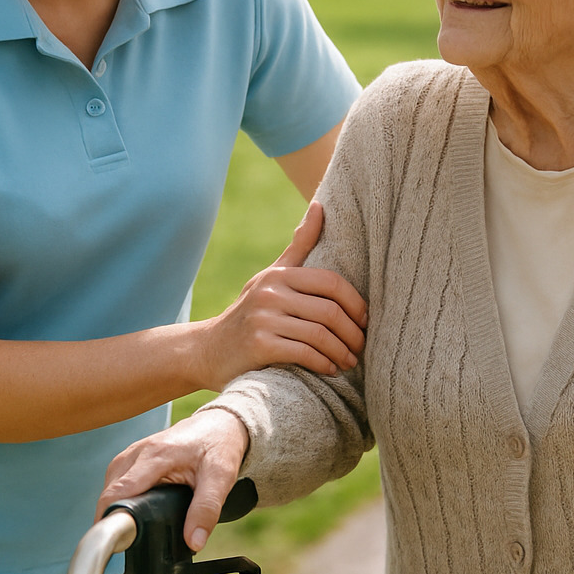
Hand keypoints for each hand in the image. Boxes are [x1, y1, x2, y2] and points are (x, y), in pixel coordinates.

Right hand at [98, 409, 250, 551]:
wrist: (221, 423)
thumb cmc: (219, 445)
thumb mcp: (220, 477)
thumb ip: (207, 509)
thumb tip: (194, 541)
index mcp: (156, 454)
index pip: (119, 491)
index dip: (112, 517)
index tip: (117, 541)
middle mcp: (139, 451)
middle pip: (110, 490)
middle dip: (113, 516)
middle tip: (127, 540)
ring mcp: (134, 451)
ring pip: (110, 484)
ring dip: (114, 505)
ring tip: (128, 527)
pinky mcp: (135, 455)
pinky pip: (117, 478)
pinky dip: (119, 495)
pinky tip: (131, 508)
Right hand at [194, 201, 366, 388]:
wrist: (208, 349)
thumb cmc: (251, 311)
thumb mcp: (272, 276)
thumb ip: (299, 245)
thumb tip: (319, 205)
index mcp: (279, 275)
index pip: (331, 282)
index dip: (356, 302)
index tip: (365, 320)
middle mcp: (270, 293)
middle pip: (329, 311)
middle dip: (353, 333)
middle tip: (361, 346)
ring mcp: (263, 319)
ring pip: (319, 335)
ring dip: (341, 352)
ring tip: (350, 361)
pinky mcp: (259, 345)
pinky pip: (303, 354)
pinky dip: (323, 363)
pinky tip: (330, 369)